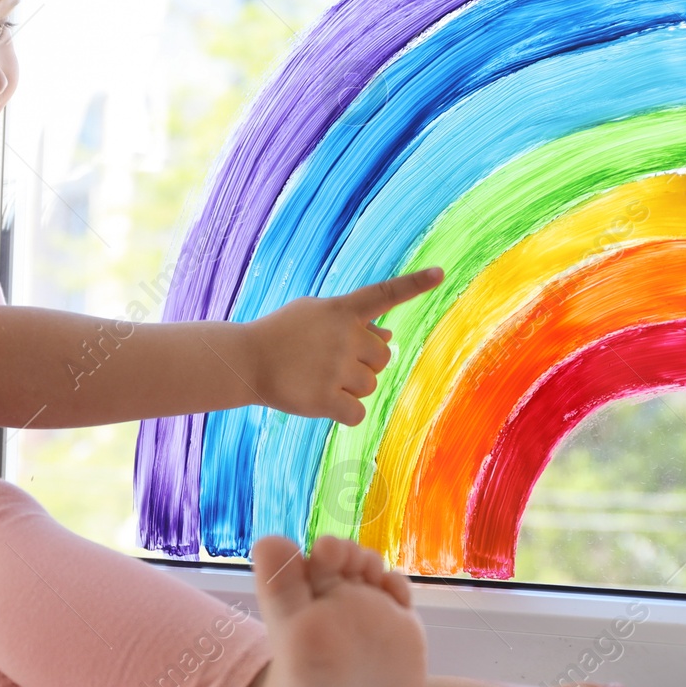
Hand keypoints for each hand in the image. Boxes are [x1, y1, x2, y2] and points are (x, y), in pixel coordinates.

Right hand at [245, 267, 444, 425]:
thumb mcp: (315, 316)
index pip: (383, 294)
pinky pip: (357, 412)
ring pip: (370, 386)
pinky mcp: (325, 398)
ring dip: (350, 387)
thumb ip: (352, 322)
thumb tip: (389, 335)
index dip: (413, 284)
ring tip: (319, 378)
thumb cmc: (282, 335)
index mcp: (340, 310)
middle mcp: (343, 336)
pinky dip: (343, 412)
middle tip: (332, 363)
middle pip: (383, 356)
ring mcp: (335, 367)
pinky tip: (322, 401)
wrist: (245, 360)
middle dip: (365, 363)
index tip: (440, 274)